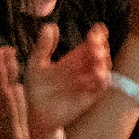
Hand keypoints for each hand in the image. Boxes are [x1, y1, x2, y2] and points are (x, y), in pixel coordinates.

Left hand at [24, 21, 109, 138]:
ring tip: (96, 56)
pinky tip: (97, 74)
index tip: (98, 29)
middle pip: (100, 53)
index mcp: (74, 58)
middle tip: (93, 43)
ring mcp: (87, 83)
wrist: (35, 113)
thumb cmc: (35, 88)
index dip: (97, 35)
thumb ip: (43, 46)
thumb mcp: (36, 64)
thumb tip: (50, 25)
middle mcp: (83, 69)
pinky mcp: (88, 98)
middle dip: (100, 46)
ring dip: (103, 61)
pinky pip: (100, 88)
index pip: (91, 43)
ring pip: (104, 68)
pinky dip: (102, 80)